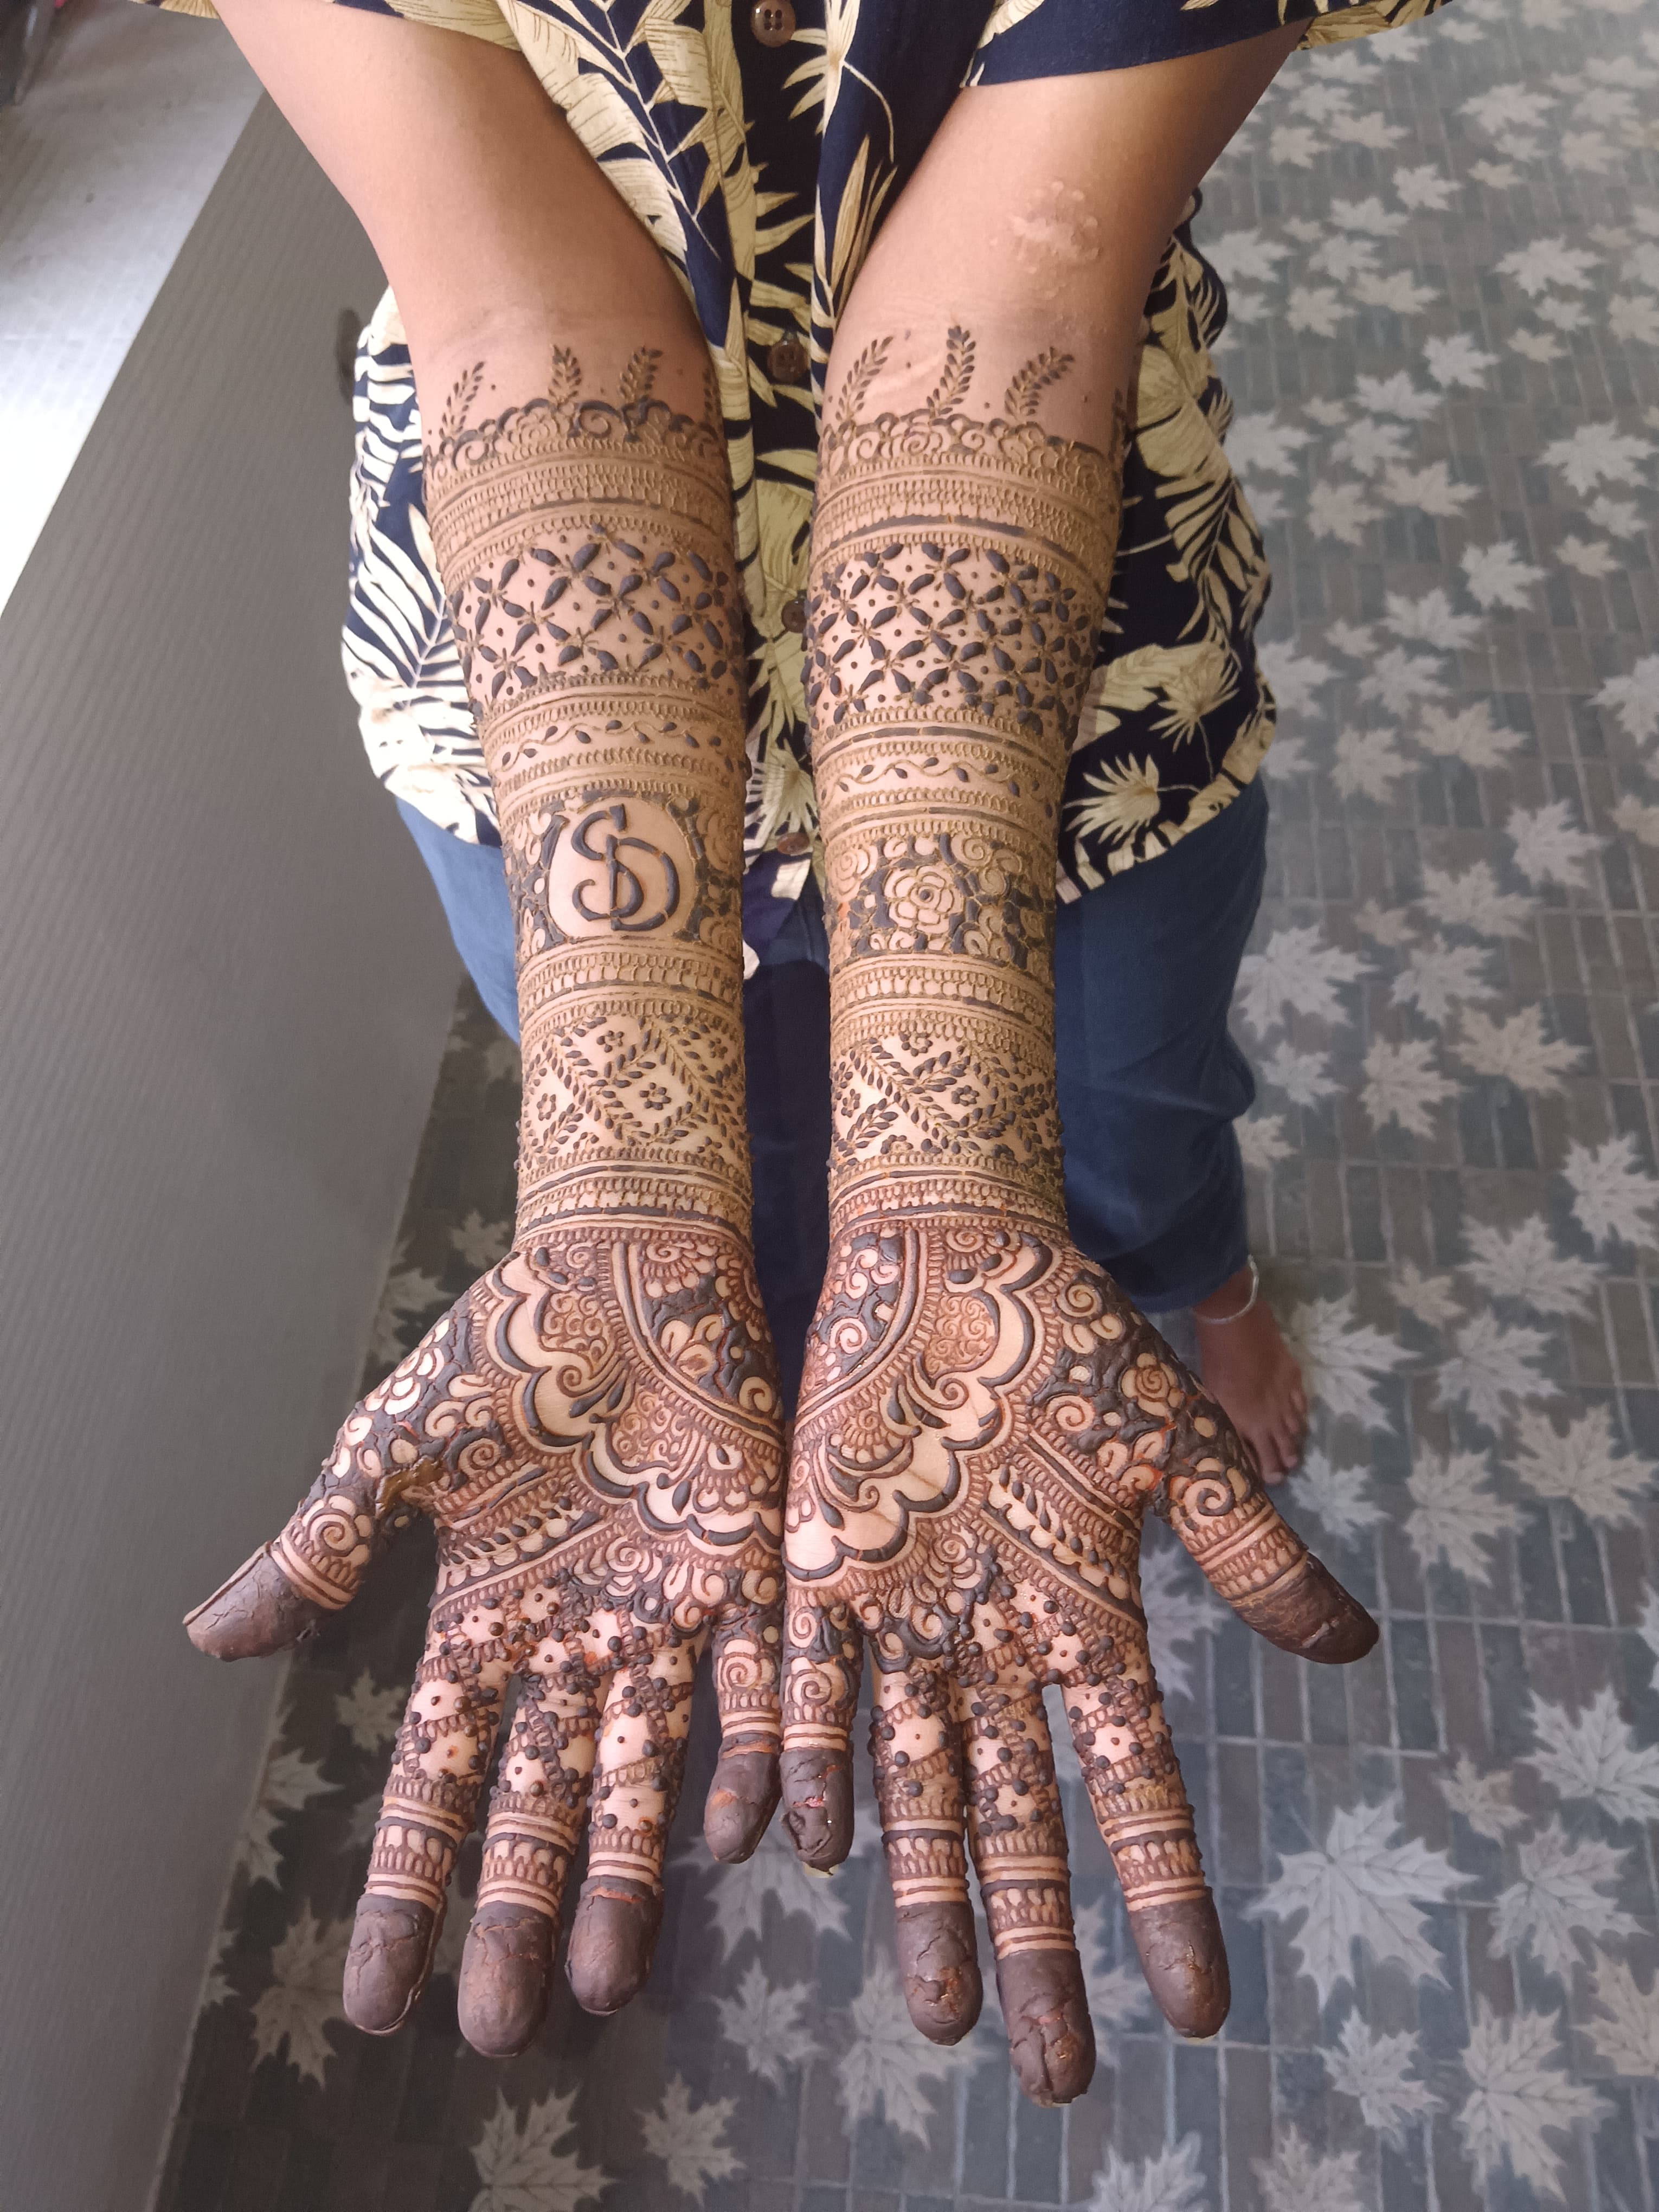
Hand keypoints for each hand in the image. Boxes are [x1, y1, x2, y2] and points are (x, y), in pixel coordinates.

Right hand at [187, 1221, 783, 2055]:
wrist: (624, 1268)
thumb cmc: (503, 1352)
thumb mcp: (394, 1449)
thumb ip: (322, 1547)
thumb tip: (207, 1638)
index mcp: (483, 1626)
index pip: (434, 1783)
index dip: (406, 1886)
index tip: (376, 2000)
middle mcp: (573, 1648)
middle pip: (540, 1807)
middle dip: (519, 1915)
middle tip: (506, 2029)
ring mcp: (663, 1622)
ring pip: (647, 1780)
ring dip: (629, 1880)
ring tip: (609, 1981)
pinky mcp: (750, 1579)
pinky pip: (758, 1692)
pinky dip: (755, 1762)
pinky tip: (745, 1841)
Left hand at [780, 1213, 1372, 2104]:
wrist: (953, 1257)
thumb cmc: (1074, 1342)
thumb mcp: (1174, 1447)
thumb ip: (1247, 1546)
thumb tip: (1354, 1648)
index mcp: (1086, 1622)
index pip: (1134, 1787)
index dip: (1163, 1892)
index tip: (1202, 2007)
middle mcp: (993, 1647)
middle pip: (1020, 1821)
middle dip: (1034, 1944)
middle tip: (1050, 2072)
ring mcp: (903, 1618)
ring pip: (913, 1785)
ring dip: (924, 1894)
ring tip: (938, 2010)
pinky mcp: (817, 1570)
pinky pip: (803, 1686)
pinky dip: (798, 1760)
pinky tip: (796, 1842)